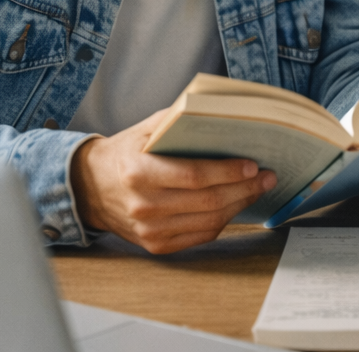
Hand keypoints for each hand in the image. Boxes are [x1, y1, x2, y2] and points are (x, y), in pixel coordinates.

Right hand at [70, 108, 277, 254]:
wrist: (91, 187)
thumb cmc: (126, 152)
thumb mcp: (147, 129)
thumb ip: (181, 121)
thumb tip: (225, 114)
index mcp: (139, 173)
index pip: (193, 176)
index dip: (227, 172)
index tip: (253, 165)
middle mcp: (143, 205)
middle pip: (207, 201)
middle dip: (245, 189)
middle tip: (268, 177)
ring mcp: (149, 230)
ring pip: (209, 221)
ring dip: (240, 205)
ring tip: (258, 188)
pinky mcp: (155, 245)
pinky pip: (200, 235)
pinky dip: (223, 220)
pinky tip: (236, 204)